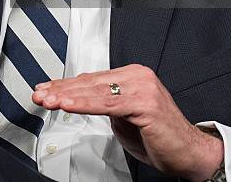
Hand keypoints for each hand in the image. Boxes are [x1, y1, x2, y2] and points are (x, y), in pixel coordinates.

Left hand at [32, 64, 223, 180]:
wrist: (191, 154)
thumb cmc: (160, 138)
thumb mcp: (124, 119)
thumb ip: (106, 105)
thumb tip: (83, 100)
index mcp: (132, 76)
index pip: (92, 79)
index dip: (66, 84)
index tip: (46, 89)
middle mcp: (136, 76)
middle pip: (90, 82)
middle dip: (61, 89)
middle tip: (40, 94)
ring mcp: (141, 87)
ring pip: (95, 91)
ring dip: (67, 96)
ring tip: (47, 99)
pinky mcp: (143, 102)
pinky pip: (106, 103)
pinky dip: (84, 104)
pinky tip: (68, 105)